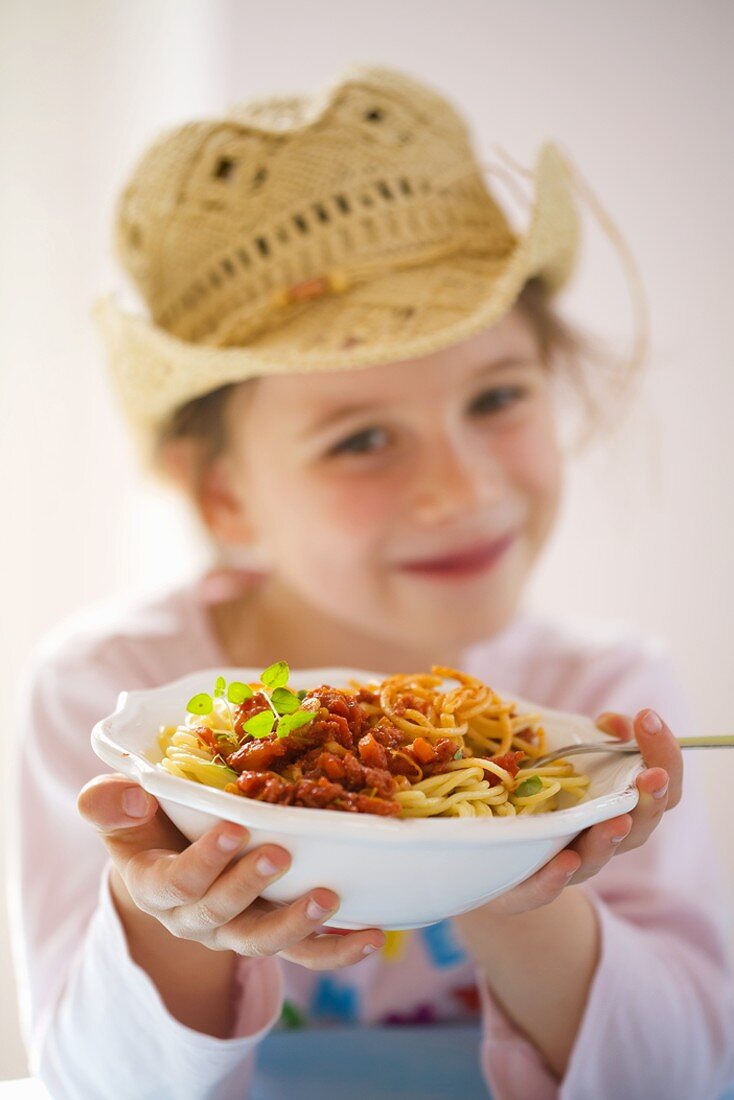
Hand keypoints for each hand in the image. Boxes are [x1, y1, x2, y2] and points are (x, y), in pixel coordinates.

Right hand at [77, 773, 384, 966]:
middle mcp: (195, 918)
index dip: (205, 860)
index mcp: (157, 887)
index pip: (177, 883)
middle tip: (279, 854)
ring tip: (328, 898)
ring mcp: (235, 931)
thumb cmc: (145, 825)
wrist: (166, 859)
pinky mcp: (272, 934)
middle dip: (250, 885)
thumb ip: (109, 802)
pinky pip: (304, 953)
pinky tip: (371, 934)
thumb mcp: (119, 812)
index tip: (232, 827)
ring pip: (263, 941)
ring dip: (296, 923)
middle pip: (221, 913)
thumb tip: (134, 796)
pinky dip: (338, 950)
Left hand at [476, 708, 682, 916]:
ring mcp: (567, 865)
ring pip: (596, 858)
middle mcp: (601, 838)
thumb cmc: (539, 798)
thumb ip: (589, 736)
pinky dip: (555, 878)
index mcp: (619, 806)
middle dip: (649, 800)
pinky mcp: (524, 888)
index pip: (659, 786)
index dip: (663, 754)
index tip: (647, 718)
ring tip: (617, 821)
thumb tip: (611, 723)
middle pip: (640, 826)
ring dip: (609, 839)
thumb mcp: (563, 755)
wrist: (491, 858)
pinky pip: (542, 890)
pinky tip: (565, 860)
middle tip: (653, 776)